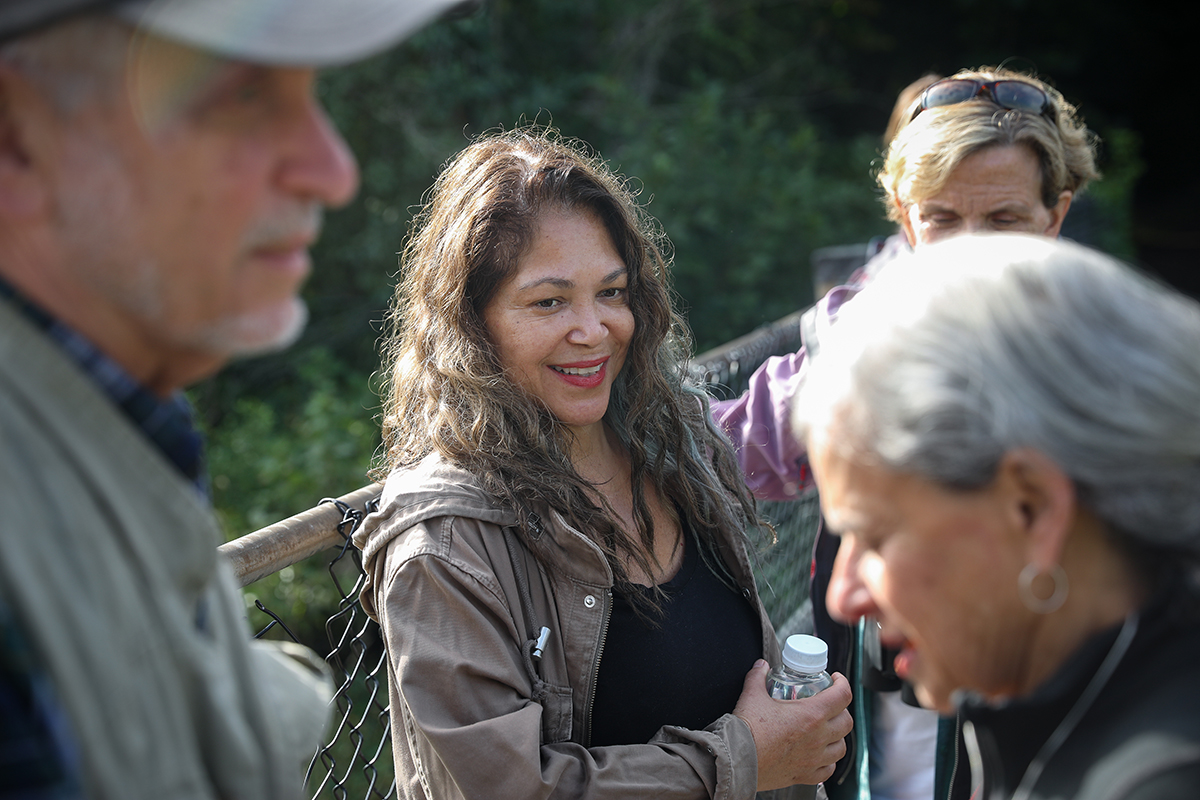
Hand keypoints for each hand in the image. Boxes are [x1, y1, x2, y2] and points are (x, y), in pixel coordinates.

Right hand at [732, 660, 852, 790]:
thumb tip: (761, 666)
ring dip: (838, 736)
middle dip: (842, 709)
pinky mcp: (805, 775)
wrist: (736, 760)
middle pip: (847, 721)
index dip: (842, 683)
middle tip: (831, 704)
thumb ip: (758, 677)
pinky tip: (820, 756)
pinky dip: (828, 761)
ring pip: (841, 747)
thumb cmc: (747, 731)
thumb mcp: (752, 695)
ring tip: (828, 730)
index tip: (836, 680)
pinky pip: (827, 769)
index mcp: (811, 715)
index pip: (842, 696)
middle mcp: (818, 738)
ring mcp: (814, 759)